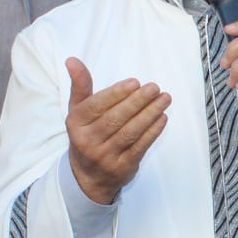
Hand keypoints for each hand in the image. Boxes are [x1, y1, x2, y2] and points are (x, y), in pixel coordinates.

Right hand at [65, 57, 171, 204]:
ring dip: (150, 114)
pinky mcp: (122, 167)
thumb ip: (80, 86)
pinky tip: (162, 117)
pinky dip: (153, 131)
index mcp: (76, 123)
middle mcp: (88, 141)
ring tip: (164, 99)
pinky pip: (140, 146)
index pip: (97, 106)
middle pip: (115, 118)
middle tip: (154, 87)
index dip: (117, 93)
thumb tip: (72, 60)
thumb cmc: (86, 134)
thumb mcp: (78, 111)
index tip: (135, 82)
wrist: (88, 178)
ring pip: (130, 132)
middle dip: (137, 101)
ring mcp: (105, 156)